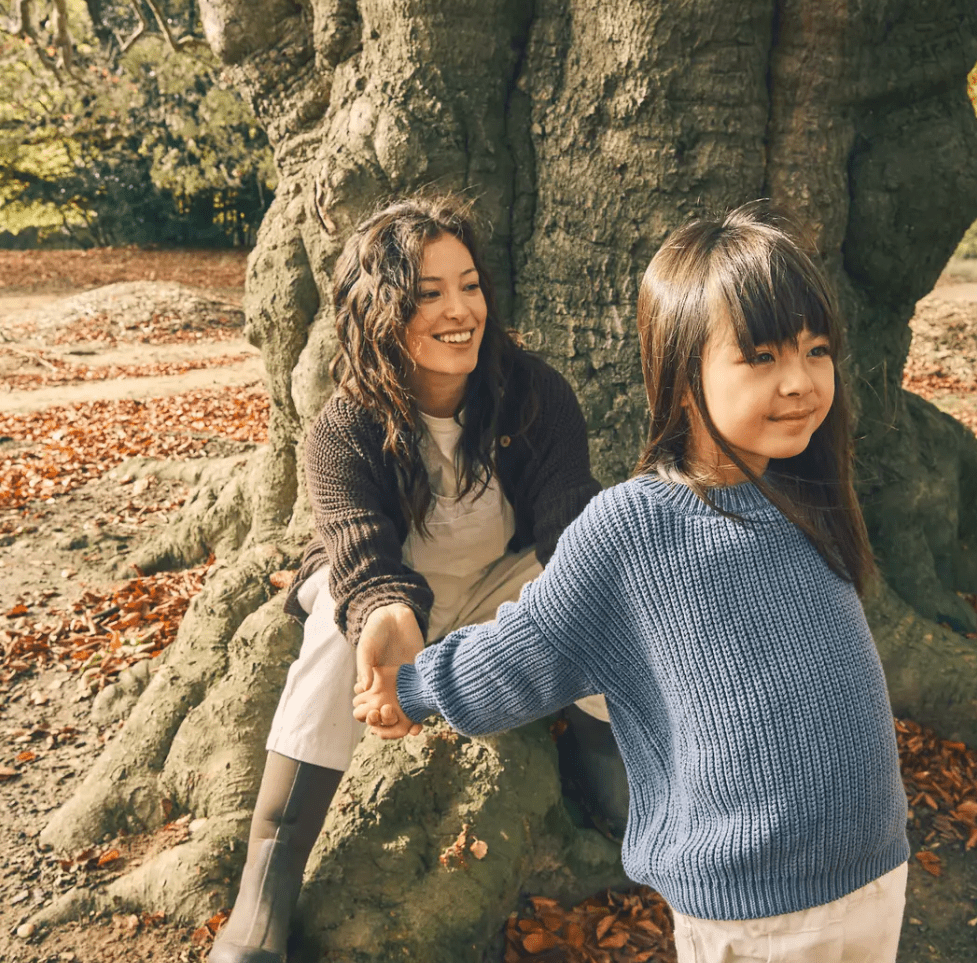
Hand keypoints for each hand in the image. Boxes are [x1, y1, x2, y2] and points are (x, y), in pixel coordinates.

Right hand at [356, 603, 423, 735]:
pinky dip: (424, 706)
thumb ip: (365, 666)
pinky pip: (421, 693)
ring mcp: (404, 681)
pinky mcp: (419, 674)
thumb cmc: (376, 631)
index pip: (369, 706)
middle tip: (395, 720)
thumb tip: (364, 687)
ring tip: (413, 729)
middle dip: (392, 721)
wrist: (395, 615)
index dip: (372, 716)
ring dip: (409, 720)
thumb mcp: (367, 647)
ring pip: (406, 707)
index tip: (375, 718)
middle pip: (389, 712)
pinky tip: (427, 716)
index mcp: (372, 681)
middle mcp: (388, 685)